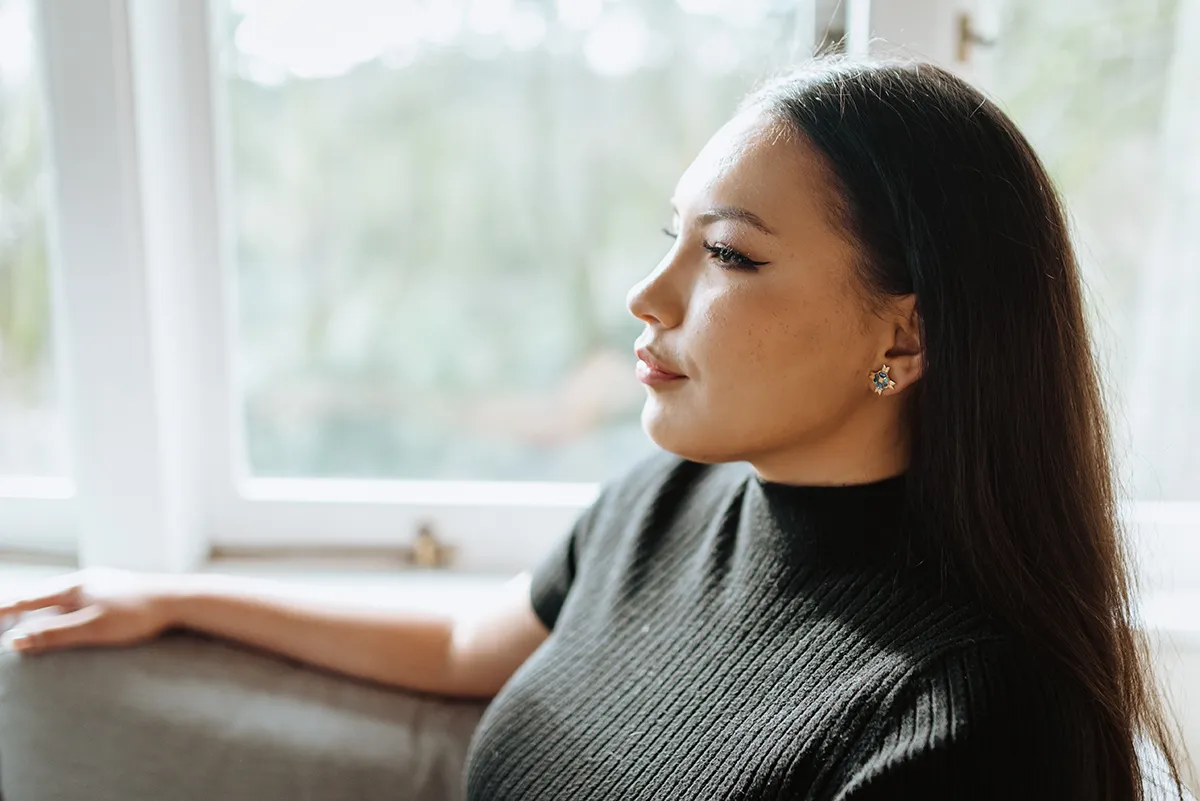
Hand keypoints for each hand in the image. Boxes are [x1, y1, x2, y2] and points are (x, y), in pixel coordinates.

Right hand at [0, 566, 182, 655]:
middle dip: (16, 603)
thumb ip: (54, 635)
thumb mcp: (92, 629)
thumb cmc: (137, 615)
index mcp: (73, 588)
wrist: (178, 599)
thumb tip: (14, 640)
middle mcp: (83, 581)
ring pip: (59, 592)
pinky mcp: (113, 589)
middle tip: (1, 612)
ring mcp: (99, 583)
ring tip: (23, 609)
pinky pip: (75, 595)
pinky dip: (58, 603)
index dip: (5, 608)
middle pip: (40, 593)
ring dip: (37, 602)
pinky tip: (65, 608)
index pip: (28, 600)